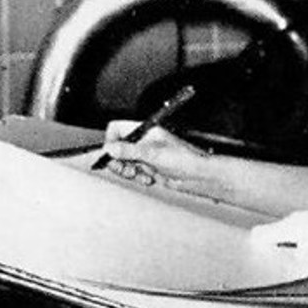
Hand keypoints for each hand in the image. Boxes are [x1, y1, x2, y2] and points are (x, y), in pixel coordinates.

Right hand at [100, 121, 216, 198]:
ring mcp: (146, 155)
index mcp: (144, 130)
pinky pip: (134, 172)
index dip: (111, 141)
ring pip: (124, 162)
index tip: (112, 154)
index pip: (117, 129)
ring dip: (129, 171)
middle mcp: (143, 141)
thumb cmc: (184, 159)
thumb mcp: (153, 154)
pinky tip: (149, 179)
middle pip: (117, 148)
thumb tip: (109, 148)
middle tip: (124, 169)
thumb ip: (129, 150)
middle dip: (119, 161)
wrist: (198, 176)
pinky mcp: (149, 167)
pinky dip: (138, 177)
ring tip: (139, 174)